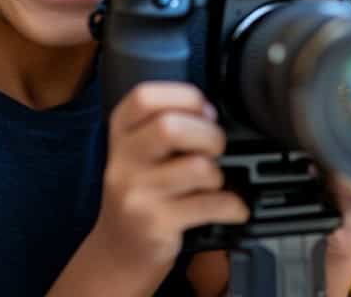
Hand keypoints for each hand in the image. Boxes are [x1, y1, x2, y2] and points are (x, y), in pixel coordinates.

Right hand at [86, 83, 248, 289]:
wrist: (118, 253)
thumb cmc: (141, 193)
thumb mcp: (139, 153)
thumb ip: (163, 126)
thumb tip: (210, 111)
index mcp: (121, 134)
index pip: (144, 97)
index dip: (184, 96)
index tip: (204, 111)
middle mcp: (123, 162)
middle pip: (170, 128)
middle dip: (208, 134)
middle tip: (215, 148)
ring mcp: (137, 195)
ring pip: (195, 167)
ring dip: (217, 173)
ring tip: (214, 182)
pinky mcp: (155, 224)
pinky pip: (209, 205)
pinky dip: (232, 205)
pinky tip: (232, 207)